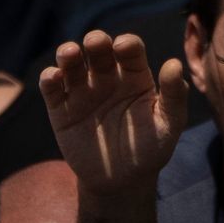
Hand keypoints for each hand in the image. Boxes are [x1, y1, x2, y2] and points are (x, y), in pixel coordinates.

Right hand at [43, 33, 189, 196]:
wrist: (122, 182)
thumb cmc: (150, 148)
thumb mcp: (168, 124)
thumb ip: (174, 96)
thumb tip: (174, 63)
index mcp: (134, 75)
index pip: (130, 50)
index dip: (127, 44)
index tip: (124, 46)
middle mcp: (106, 77)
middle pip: (98, 50)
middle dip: (96, 41)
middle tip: (95, 42)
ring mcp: (82, 91)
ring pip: (71, 62)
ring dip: (67, 53)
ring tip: (69, 54)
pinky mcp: (61, 108)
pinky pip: (52, 88)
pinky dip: (49, 78)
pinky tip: (54, 77)